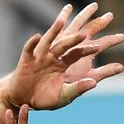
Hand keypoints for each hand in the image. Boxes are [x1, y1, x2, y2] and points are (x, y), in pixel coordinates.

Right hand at [6, 3, 123, 110]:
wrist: (25, 101)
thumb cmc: (45, 98)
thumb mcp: (64, 96)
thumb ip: (78, 88)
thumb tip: (94, 82)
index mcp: (63, 64)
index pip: (77, 54)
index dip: (86, 50)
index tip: (97, 47)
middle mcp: (52, 57)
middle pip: (65, 44)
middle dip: (74, 38)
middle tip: (84, 34)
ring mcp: (39, 57)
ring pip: (48, 41)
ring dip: (54, 31)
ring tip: (61, 21)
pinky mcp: (26, 61)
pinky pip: (29, 49)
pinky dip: (32, 43)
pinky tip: (37, 36)